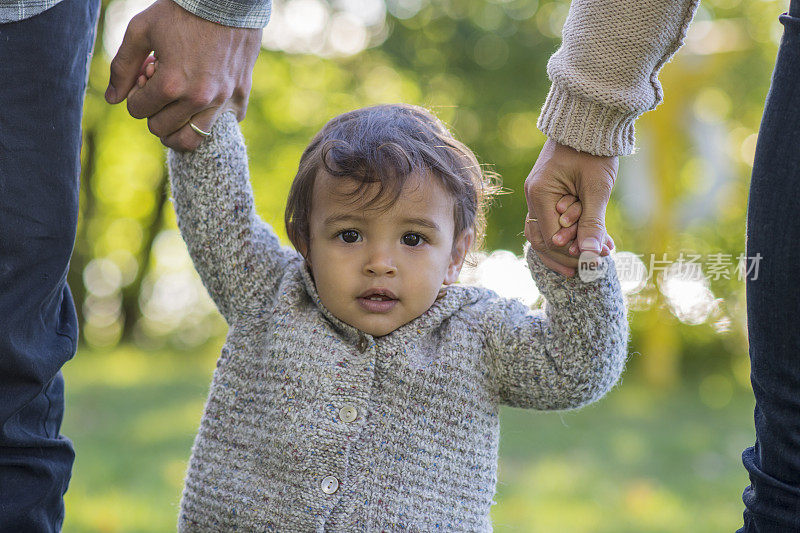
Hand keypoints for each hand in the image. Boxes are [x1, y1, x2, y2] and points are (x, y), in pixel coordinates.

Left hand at [105, 0, 262, 150]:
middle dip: (153, 112)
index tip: (146, 77)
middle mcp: (198, 99)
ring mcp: (222, 101)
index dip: (135, 95)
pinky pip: (223, 126)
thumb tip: (112, 98)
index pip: (138, 111)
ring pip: (192, 141)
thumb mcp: (142, 30)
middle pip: (161, 129)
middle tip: (160, 90)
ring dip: (177, 129)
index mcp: (171, 84)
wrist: (227, 1)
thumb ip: (123, 66)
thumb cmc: (181, 12)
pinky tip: (204, 100)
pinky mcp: (240, 97)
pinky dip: (210, 119)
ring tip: (174, 112)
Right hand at [524, 139, 617, 276]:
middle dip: (567, 255)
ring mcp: (538, 196)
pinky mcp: (548, 194)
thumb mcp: (597, 188)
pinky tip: (591, 240)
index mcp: (540, 194)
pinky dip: (571, 233)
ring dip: (568, 247)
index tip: (594, 262)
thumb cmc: (594, 151)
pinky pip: (553, 222)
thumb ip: (593, 223)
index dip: (570, 253)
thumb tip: (591, 255)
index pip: (549, 237)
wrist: (589, 122)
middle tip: (592, 267)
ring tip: (593, 258)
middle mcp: (533, 197)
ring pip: (545, 233)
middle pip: (541, 240)